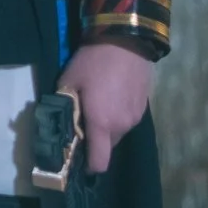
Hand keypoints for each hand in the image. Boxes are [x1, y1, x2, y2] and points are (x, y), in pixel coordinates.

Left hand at [58, 42, 155, 173]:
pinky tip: (110, 98)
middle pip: (108, 147)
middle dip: (95, 141)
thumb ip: (66, 108)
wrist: (125, 41)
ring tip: (97, 106)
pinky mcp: (143, 108)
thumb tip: (64, 125)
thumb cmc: (92, 63)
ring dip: (107, 127)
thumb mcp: (68, 83)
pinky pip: (127, 120)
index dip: (89, 166)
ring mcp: (135, 117)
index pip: (99, 162)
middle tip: (83, 123)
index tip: (79, 160)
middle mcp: (122, 126)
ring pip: (118, 133)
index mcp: (102, 124)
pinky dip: (117, 116)